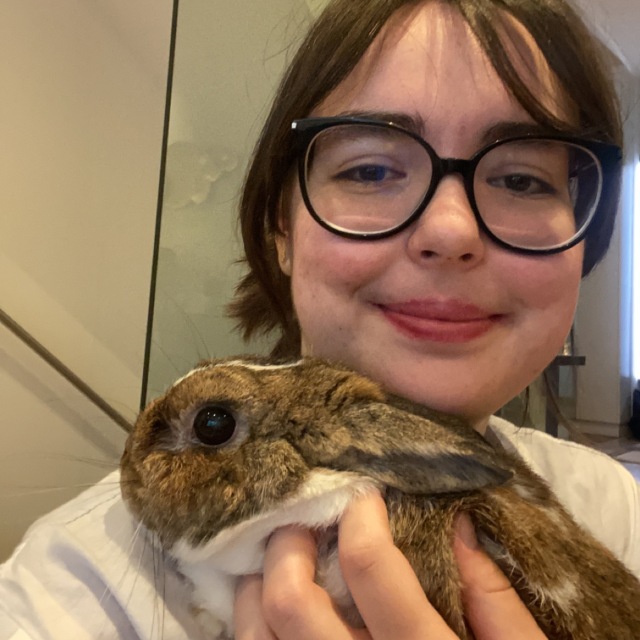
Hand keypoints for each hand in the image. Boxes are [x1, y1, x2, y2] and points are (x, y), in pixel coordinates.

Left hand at [234, 493, 546, 638]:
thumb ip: (492, 597)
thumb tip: (456, 523)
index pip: (370, 566)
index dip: (360, 516)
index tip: (364, 496)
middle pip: (292, 599)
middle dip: (290, 543)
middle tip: (306, 520)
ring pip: (257, 638)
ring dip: (257, 586)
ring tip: (279, 560)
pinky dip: (254, 630)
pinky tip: (270, 612)